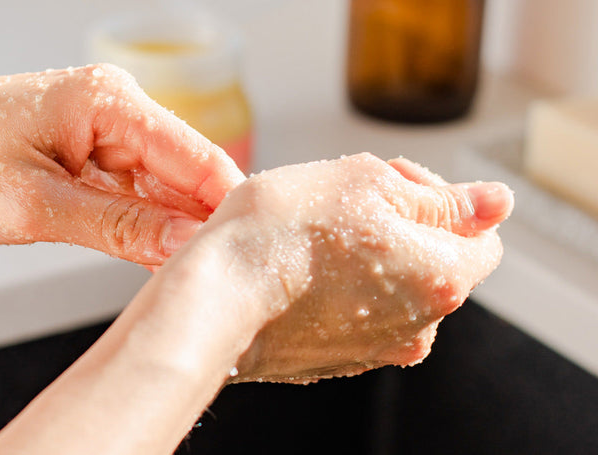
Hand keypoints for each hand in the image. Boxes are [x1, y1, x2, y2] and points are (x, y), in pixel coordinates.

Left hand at [0, 64, 244, 263]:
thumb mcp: (38, 207)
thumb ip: (121, 227)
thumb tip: (189, 243)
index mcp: (108, 101)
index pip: (198, 157)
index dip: (227, 210)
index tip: (246, 262)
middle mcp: (113, 105)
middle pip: (186, 172)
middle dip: (197, 225)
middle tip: (212, 285)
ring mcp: (100, 126)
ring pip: (160, 186)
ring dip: (166, 230)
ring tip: (177, 280)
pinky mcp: (85, 148)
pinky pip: (130, 189)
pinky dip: (137, 223)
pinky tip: (146, 261)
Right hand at [157, 153, 512, 383]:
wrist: (213, 299)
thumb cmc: (280, 235)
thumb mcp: (366, 180)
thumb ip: (439, 195)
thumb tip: (494, 203)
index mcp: (442, 279)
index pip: (481, 234)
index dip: (438, 196)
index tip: (390, 179)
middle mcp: (417, 327)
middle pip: (432, 263)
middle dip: (398, 225)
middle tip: (341, 200)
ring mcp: (370, 349)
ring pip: (387, 289)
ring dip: (362, 257)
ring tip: (310, 234)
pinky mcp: (327, 360)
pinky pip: (345, 314)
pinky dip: (330, 289)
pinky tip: (292, 266)